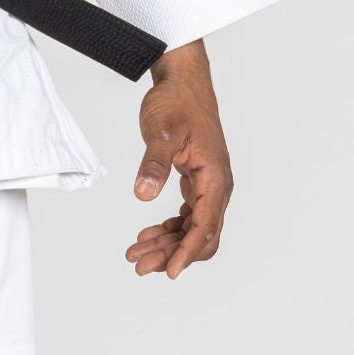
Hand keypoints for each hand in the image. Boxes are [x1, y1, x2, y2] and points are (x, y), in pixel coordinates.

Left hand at [125, 39, 232, 278]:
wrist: (182, 81)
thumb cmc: (176, 103)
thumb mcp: (161, 133)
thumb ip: (154, 165)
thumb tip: (144, 194)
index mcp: (215, 177)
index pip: (205, 226)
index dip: (187, 252)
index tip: (169, 272)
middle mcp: (217, 186)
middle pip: (201, 235)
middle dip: (172, 254)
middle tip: (138, 265)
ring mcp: (208, 185)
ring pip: (193, 229)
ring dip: (168, 245)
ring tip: (136, 255)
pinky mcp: (197, 182)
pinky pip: (188, 216)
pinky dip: (169, 229)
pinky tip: (146, 236)